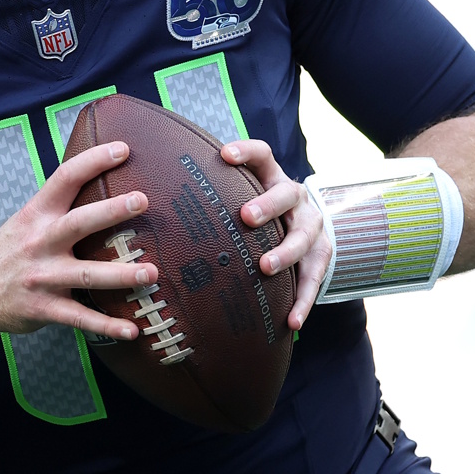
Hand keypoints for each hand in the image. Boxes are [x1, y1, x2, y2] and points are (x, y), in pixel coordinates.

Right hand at [0, 141, 160, 340]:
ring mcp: (43, 277)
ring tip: (152, 272)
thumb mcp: (26, 221)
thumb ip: (59, 207)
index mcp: (37, 214)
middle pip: (78, 222)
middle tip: (142, 201)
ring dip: (121, 275)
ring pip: (86, 275)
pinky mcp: (45, 309)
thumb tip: (103, 184)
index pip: (64, 178)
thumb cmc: (9, 251)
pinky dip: (107, 326)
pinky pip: (80, 318)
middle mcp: (40, 242)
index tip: (122, 149)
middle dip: (111, 211)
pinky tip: (132, 330)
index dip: (93, 161)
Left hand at [220, 139, 329, 329]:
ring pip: (303, 236)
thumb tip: (152, 198)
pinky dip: (303, 300)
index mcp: (272, 177)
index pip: (262, 155)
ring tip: (265, 266)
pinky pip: (314, 278)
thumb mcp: (242, 192)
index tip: (224, 155)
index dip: (246, 152)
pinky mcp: (321, 255)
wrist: (307, 222)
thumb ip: (212, 192)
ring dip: (286, 252)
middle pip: (286, 194)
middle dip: (267, 205)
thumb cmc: (257, 208)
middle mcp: (296, 198)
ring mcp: (311, 226)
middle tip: (246, 216)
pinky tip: (291, 321)